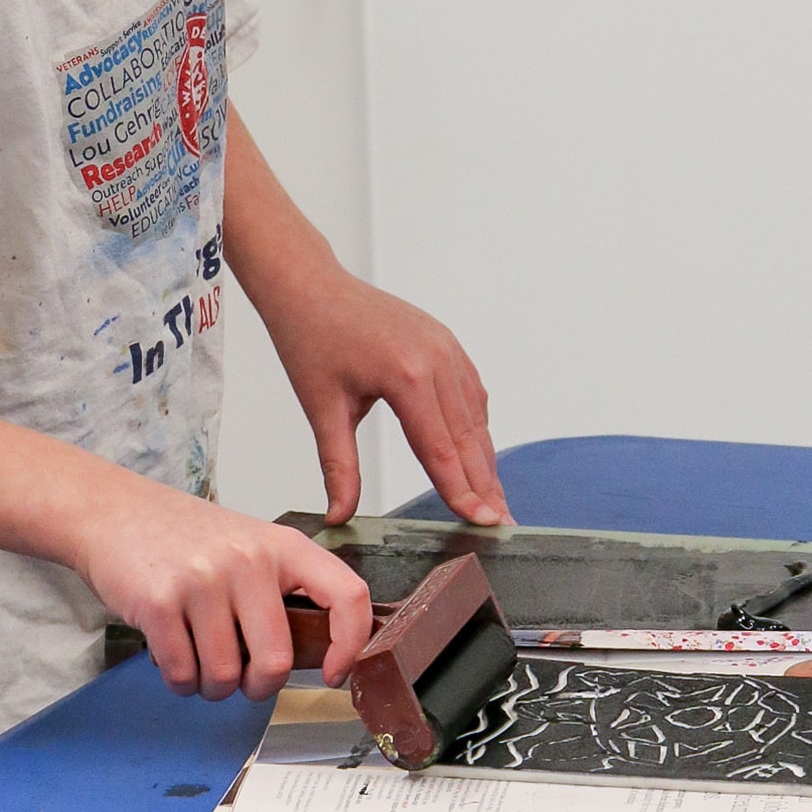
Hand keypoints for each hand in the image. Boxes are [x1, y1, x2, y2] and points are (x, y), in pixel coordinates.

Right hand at [72, 472, 373, 698]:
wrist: (113, 511)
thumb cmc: (185, 539)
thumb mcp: (249, 547)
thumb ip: (283, 592)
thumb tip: (320, 657)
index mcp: (283, 546)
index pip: (347, 595)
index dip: (352, 644)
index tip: (335, 673)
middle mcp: (248, 559)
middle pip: (276, 662)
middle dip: (256, 686)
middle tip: (240, 675)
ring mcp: (203, 580)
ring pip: (225, 678)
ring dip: (210, 685)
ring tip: (197, 654)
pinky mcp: (160, 602)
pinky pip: (182, 675)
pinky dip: (179, 680)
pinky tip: (173, 654)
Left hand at [261, 263, 512, 529]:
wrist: (310, 285)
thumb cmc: (311, 338)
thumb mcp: (322, 409)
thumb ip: (339, 467)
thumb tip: (338, 516)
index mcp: (406, 376)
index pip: (441, 450)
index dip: (462, 492)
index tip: (483, 524)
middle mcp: (436, 359)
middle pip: (467, 437)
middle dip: (485, 485)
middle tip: (502, 525)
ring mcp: (446, 347)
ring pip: (475, 416)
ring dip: (485, 459)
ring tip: (495, 499)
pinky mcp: (445, 342)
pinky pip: (471, 392)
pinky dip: (477, 426)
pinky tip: (479, 453)